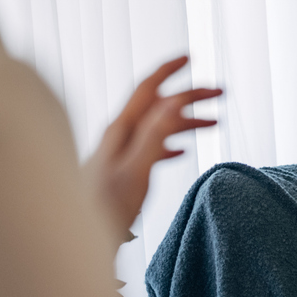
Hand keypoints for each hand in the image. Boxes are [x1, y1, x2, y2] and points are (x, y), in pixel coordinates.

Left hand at [84, 56, 221, 241]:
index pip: (148, 89)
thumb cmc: (104, 210)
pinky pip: (152, 147)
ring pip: (158, 126)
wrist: (78, 239)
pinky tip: (181, 152)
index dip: (169, 70)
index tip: (191, 58)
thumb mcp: (135, 172)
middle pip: (158, 105)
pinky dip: (172, 143)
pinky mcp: (122, 169)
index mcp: (122, 131)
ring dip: (186, 121)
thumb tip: (173, 101)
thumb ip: (154, 135)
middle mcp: (119, 136)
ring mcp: (119, 152)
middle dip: (189, 96)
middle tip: (218, 93)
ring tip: (213, 123)